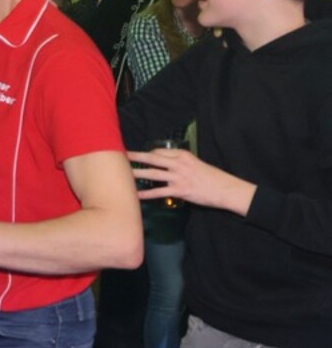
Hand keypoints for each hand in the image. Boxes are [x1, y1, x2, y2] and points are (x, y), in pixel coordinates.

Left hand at [128, 148, 255, 215]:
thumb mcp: (196, 163)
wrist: (225, 189)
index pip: (159, 152)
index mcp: (183, 155)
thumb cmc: (211, 176)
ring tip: (123, 174)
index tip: (138, 157)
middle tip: (121, 155)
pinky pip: (159, 192)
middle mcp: (179, 164)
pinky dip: (147, 194)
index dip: (147, 154)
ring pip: (153, 174)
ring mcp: (179, 177)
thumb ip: (180, 162)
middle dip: (135, 157)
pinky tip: (137, 195)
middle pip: (152, 159)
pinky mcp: (180, 190)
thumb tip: (165, 164)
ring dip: (137, 174)